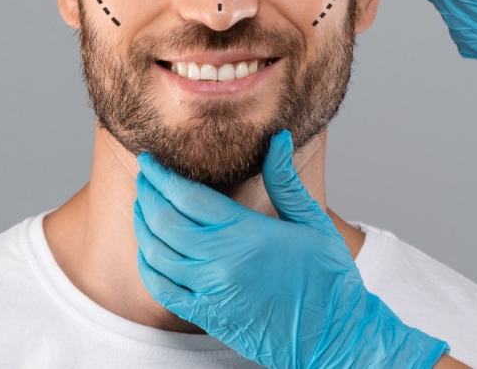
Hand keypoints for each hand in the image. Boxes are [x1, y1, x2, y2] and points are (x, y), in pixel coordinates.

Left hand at [133, 129, 449, 368]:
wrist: (333, 337)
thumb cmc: (327, 277)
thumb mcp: (311, 221)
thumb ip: (285, 179)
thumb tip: (277, 138)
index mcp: (246, 234)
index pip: (188, 197)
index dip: (163, 175)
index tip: (150, 159)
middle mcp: (221, 263)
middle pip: (165, 221)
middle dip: (148, 192)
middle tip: (144, 174)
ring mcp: (210, 292)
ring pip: (158, 253)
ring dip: (143, 224)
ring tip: (142, 203)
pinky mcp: (206, 316)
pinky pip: (162, 288)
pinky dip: (148, 264)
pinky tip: (148, 247)